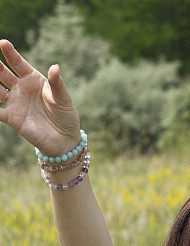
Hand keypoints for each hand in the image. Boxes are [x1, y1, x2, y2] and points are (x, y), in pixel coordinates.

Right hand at [0, 39, 80, 154]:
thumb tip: (55, 67)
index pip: (18, 63)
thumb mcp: (63, 98)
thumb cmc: (65, 116)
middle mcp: (21, 88)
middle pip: (3, 73)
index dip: (10, 53)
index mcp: (33, 79)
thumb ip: (57, 83)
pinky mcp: (12, 118)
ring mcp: (15, 103)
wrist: (64, 140)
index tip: (3, 43)